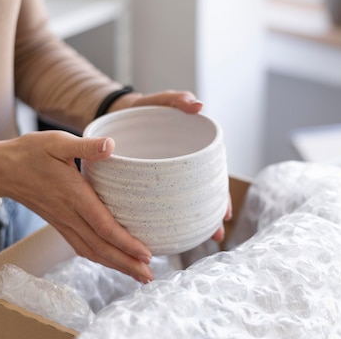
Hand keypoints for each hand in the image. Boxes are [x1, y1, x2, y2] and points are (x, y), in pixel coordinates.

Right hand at [0, 131, 154, 282]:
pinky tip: (112, 262)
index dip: (126, 243)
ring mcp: (63, 222)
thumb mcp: (57, 142)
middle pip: (101, 247)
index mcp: (74, 196)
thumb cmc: (29, 152)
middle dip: (127, 263)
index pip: (104, 227)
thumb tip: (111, 146)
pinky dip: (99, 258)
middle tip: (149, 275)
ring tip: (137, 275)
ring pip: (92, 251)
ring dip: (116, 265)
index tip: (146, 254)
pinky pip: (81, 247)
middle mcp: (70, 215)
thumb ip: (86, 146)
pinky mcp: (60, 224)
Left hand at [107, 89, 232, 242]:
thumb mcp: (159, 102)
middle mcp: (179, 170)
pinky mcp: (143, 184)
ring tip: (194, 241)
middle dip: (210, 216)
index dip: (221, 196)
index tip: (226, 214)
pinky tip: (164, 234)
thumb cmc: (141, 108)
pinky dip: (163, 218)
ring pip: (180, 204)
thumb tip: (199, 106)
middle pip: (200, 196)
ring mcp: (162, 180)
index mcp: (188, 154)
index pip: (211, 178)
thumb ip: (177, 100)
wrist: (114, 115)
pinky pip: (156, 203)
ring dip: (189, 223)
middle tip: (216, 235)